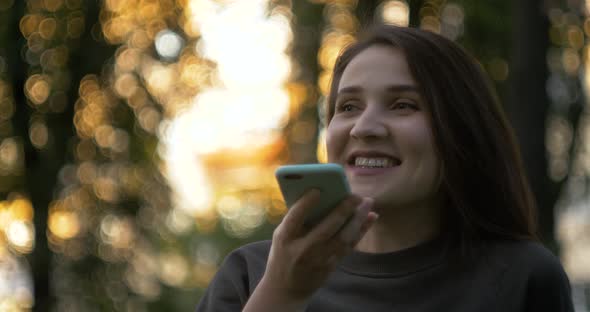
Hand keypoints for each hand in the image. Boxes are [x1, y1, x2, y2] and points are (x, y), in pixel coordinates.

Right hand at [260, 189, 377, 301]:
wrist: (286, 289)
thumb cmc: (284, 254)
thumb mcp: (281, 237)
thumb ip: (296, 220)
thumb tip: (323, 196)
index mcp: (285, 238)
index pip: (295, 218)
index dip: (306, 204)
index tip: (318, 190)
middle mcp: (303, 250)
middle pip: (326, 228)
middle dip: (343, 210)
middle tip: (356, 195)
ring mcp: (319, 260)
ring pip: (343, 238)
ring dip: (358, 219)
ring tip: (368, 202)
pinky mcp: (331, 266)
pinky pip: (350, 245)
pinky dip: (361, 230)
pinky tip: (370, 217)